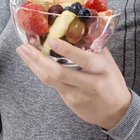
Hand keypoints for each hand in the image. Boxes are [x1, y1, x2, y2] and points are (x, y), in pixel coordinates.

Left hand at [16, 39, 131, 129]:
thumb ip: (94, 46)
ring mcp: (77, 94)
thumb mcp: (108, 61)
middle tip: (25, 46)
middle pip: (59, 72)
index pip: (84, 59)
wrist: (116, 112)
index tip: (52, 40)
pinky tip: (33, 63)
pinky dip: (42, 72)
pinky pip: (53, 85)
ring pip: (51, 80)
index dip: (67, 50)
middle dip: (39, 59)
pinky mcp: (70, 102)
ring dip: (34, 65)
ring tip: (23, 51)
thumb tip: (79, 27)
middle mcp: (89, 83)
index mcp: (101, 69)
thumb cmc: (111, 81)